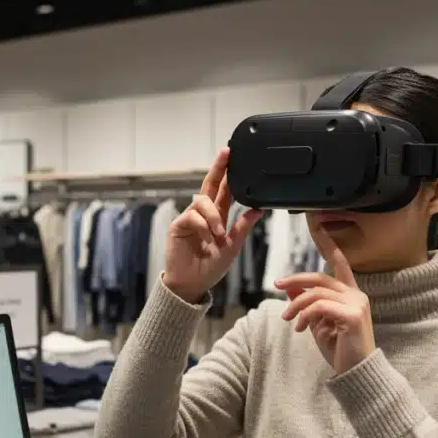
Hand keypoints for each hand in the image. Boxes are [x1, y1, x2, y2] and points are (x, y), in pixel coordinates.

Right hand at [164, 148, 264, 303]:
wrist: (192, 284)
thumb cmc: (210, 267)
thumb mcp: (233, 247)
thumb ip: (243, 227)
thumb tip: (258, 209)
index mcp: (218, 216)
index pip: (224, 190)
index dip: (229, 174)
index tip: (236, 157)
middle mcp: (203, 214)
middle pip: (210, 184)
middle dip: (218, 168)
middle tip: (226, 153)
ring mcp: (190, 218)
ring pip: (202, 201)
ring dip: (214, 215)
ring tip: (220, 233)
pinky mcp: (178, 226)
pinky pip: (192, 217)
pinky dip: (203, 226)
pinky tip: (207, 238)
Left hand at [274, 224, 375, 374]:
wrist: (354, 372)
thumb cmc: (339, 349)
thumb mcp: (316, 323)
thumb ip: (306, 304)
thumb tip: (290, 287)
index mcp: (349, 293)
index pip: (339, 262)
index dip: (328, 244)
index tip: (318, 226)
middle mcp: (356, 294)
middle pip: (320, 277)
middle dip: (295, 279)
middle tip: (277, 284)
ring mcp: (357, 304)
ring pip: (316, 293)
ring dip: (296, 305)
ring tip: (288, 320)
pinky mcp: (353, 316)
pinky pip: (320, 307)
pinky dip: (304, 315)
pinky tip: (300, 328)